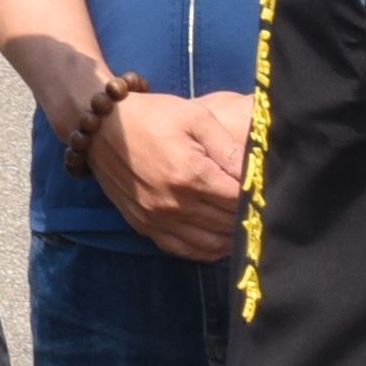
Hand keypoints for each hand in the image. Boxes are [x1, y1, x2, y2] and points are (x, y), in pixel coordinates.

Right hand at [90, 89, 250, 259]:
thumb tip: (253, 171)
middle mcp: (174, 203)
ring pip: (208, 243)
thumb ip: (227, 146)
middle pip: (227, 223)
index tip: (265, 190)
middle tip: (259, 208)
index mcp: (191, 175)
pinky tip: (219, 242)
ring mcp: (157, 218)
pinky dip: (205, 250)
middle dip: (247, 216)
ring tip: (243, 226)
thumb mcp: (195, 117)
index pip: (238, 199)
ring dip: (231, 238)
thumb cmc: (151, 115)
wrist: (100, 126)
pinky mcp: (143, 225)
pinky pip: (182, 250)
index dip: (256, 196)